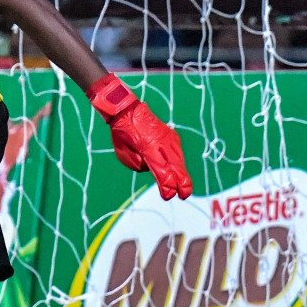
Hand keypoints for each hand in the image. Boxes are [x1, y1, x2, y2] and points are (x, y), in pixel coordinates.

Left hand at [86, 74, 192, 199]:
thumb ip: (138, 164)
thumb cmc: (123, 133)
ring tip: (184, 187)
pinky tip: (178, 171)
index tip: (168, 196)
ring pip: (179, 160)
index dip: (167, 185)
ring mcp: (169, 138)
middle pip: (176, 167)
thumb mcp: (123, 153)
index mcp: (149, 148)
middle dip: (182, 182)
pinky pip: (177, 152)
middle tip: (184, 195)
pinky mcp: (172, 135)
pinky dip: (178, 163)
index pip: (162, 171)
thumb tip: (152, 169)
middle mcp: (162, 143)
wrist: (128, 110)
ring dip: (182, 174)